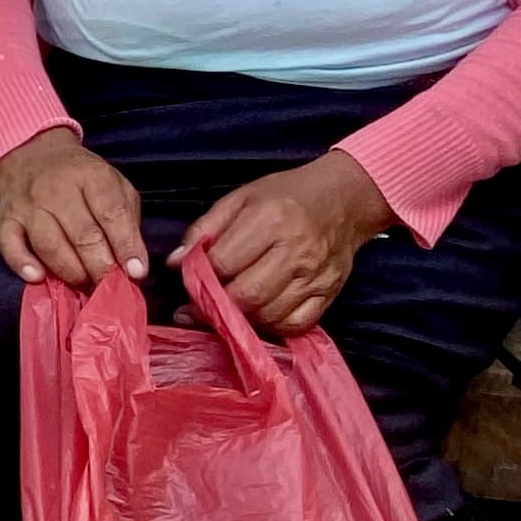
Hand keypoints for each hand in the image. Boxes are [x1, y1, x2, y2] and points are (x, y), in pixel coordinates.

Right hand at [0, 126, 146, 290]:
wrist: (33, 153)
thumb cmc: (81, 177)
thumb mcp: (114, 185)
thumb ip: (127, 222)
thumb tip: (134, 267)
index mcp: (91, 176)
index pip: (111, 214)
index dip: (125, 246)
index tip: (135, 273)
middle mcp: (58, 189)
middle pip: (83, 236)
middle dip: (100, 268)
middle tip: (110, 287)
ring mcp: (29, 205)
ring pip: (50, 246)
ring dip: (71, 273)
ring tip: (85, 284)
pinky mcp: (6, 219)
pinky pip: (10, 245)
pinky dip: (23, 264)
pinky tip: (38, 277)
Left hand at [183, 152, 390, 334]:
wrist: (345, 199)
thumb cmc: (288, 195)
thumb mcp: (241, 198)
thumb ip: (205, 228)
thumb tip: (175, 262)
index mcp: (270, 220)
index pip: (223, 263)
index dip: (199, 277)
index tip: (188, 283)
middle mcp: (295, 251)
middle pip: (246, 295)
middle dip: (216, 305)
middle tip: (200, 305)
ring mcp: (315, 276)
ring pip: (268, 315)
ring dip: (242, 318)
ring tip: (229, 307)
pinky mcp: (329, 293)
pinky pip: (295, 324)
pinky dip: (272, 326)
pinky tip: (259, 314)